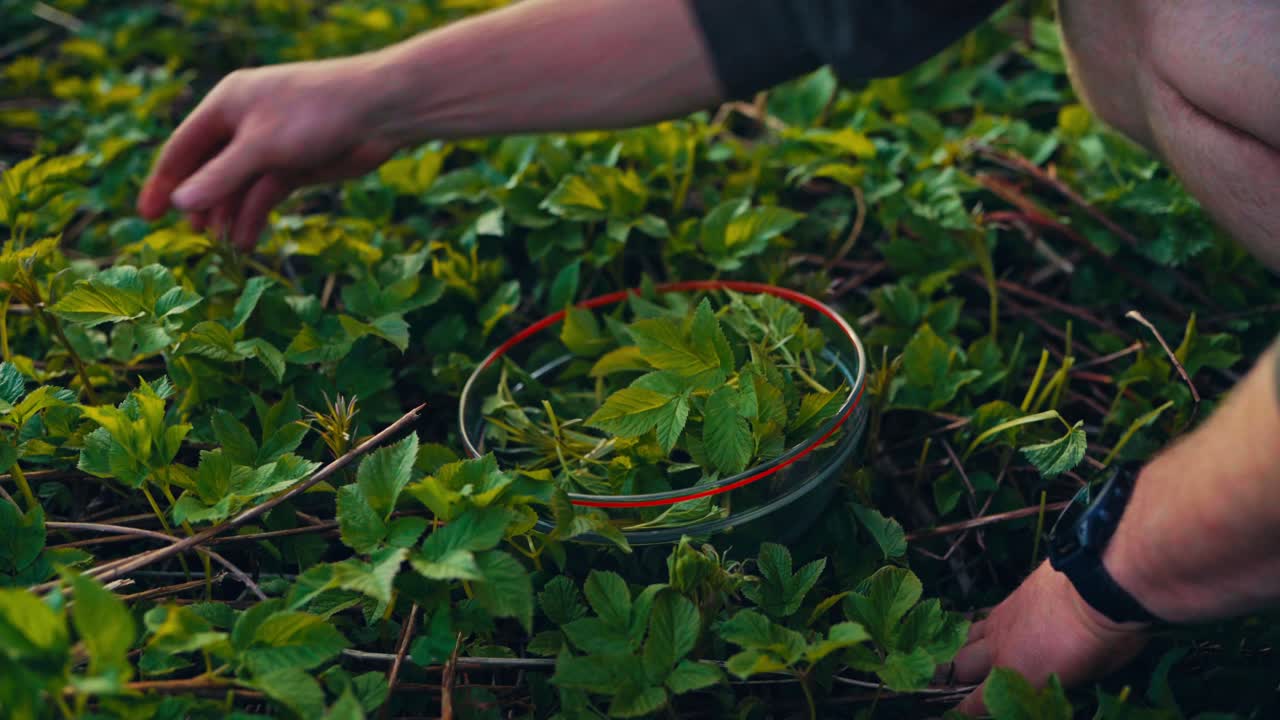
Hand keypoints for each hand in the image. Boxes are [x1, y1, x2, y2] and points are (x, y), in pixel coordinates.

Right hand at [137, 54, 398, 249]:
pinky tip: (247, 241)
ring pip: (239, 187)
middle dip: (201, 203)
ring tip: (225, 245)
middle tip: (195, 236)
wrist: (378, 113)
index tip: (148, 217)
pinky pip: (265, 194)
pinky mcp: (296, 166)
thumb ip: (220, 177)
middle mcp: (244, 124)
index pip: (183, 147)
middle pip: (210, 170)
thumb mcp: (260, 147)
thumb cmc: (315, 114)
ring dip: (230, 215)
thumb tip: (180, 204)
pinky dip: (256, 216)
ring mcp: (271, 147)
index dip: (164, 182)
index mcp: (227, 105)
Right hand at [950, 561, 1148, 715]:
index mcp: (1014, 676)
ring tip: (959, 658)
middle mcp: (998, 650)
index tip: (956, 715)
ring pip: (965, 638)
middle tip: (949, 685)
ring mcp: (1000, 622)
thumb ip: (1054, 690)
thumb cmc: (1100, 643)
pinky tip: (983, 629)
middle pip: (959, 666)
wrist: (1095, 587)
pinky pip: (983, 616)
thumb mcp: (1082, 681)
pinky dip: (979, 627)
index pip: (976, 703)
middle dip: (951, 679)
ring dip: (962, 650)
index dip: (963, 712)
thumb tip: (1046, 692)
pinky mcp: (1008, 600)